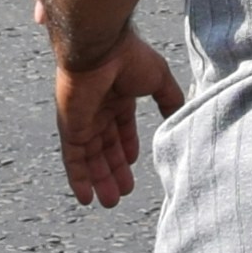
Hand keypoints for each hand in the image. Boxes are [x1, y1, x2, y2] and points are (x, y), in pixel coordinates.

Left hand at [53, 32, 184, 204]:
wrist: (100, 50)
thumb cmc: (130, 58)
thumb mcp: (159, 80)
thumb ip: (169, 99)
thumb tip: (180, 116)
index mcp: (118, 97)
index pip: (121, 128)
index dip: (127, 147)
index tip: (133, 165)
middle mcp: (98, 111)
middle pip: (105, 148)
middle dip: (114, 171)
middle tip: (122, 194)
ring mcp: (82, 121)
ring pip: (91, 158)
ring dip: (100, 180)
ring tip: (110, 202)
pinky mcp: (70, 130)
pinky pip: (73, 160)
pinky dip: (79, 180)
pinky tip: (86, 197)